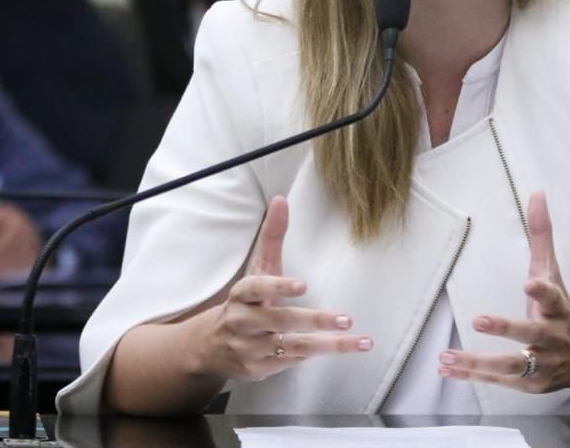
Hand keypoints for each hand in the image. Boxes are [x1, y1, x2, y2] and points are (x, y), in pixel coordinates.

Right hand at [186, 196, 370, 381]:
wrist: (209, 345)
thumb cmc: (245, 300)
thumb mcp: (257, 268)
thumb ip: (271, 236)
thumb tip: (281, 199)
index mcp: (241, 293)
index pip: (256, 288)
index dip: (278, 286)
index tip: (303, 285)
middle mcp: (242, 321)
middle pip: (280, 320)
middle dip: (315, 321)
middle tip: (346, 319)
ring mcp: (249, 348)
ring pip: (293, 346)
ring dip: (328, 345)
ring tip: (360, 341)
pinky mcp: (257, 369)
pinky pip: (290, 362)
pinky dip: (312, 355)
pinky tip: (336, 347)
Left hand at [439, 191, 569, 393]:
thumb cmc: (563, 310)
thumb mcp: (554, 273)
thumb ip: (542, 235)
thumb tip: (537, 193)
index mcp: (559, 309)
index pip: (554, 298)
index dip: (542, 292)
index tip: (530, 284)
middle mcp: (553, 338)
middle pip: (532, 334)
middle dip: (507, 328)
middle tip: (479, 320)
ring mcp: (542, 364)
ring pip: (511, 365)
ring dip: (477, 362)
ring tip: (447, 356)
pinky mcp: (531, 384)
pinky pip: (499, 381)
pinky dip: (472, 376)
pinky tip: (447, 369)